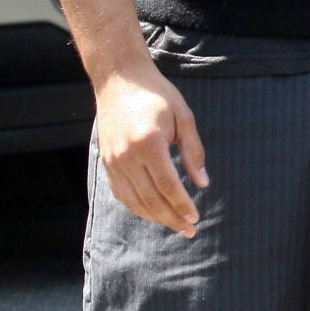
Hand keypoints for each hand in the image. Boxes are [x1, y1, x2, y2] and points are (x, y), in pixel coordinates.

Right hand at [93, 60, 208, 237]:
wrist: (120, 80)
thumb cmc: (157, 95)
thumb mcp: (184, 116)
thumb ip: (193, 151)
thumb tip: (203, 183)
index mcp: (149, 143)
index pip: (168, 185)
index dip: (182, 205)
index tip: (196, 218)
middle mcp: (128, 157)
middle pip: (151, 199)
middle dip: (171, 218)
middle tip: (189, 230)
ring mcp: (113, 162)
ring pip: (135, 202)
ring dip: (155, 217)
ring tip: (174, 225)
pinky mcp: (106, 164)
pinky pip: (122, 195)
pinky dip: (138, 208)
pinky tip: (153, 212)